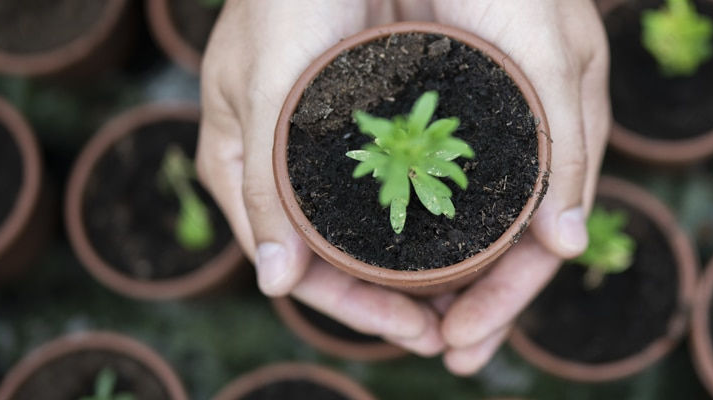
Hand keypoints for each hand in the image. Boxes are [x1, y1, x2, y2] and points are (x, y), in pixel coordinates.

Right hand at [195, 0, 444, 355]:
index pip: (297, 265)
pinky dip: (427, 215)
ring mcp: (321, 148)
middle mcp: (278, 169)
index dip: (356, 308)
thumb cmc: (282, 1)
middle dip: (393, 299)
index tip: (416, 330)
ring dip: (417, 264)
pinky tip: (469, 232)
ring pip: (369, 228)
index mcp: (239, 170)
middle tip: (455, 326)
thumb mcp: (266, 90)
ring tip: (472, 293)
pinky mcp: (362, 124)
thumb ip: (265, 186)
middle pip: (337, 257)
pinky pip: (395, 185)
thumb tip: (276, 284)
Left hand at [422, 0, 610, 374]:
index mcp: (555, 138)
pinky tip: (385, 253)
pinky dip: (410, 225)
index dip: (506, 300)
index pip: (537, 242)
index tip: (466, 345)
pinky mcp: (430, 109)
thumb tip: (567, 247)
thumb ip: (569, 146)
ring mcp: (472, 128)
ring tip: (408, 324)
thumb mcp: (555, 53)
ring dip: (440, 277)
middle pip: (498, 246)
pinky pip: (425, 183)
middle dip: (472, 305)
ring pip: (461, 224)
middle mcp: (515, 142)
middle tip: (441, 351)